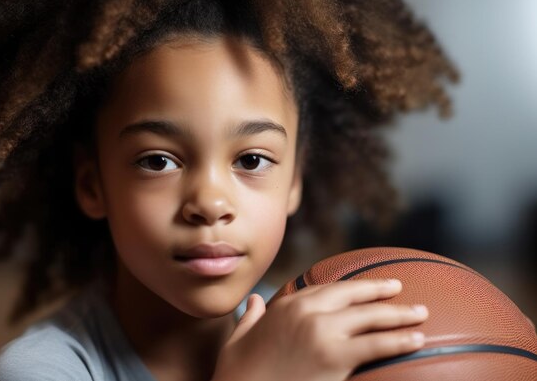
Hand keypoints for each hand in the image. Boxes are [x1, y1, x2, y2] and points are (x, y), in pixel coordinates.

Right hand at [212, 279, 427, 380]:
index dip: (352, 287)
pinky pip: (376, 345)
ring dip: (400, 314)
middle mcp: (307, 312)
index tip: (365, 286)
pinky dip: (400, 340)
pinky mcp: (335, 358)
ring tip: (421, 313)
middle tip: (401, 288)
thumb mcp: (239, 338)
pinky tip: (417, 339)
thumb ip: (250, 317)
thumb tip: (253, 301)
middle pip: (354, 295)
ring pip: (371, 317)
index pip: (328, 289)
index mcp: (287, 305)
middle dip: (381, 291)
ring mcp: (322, 333)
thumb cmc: (238, 372)